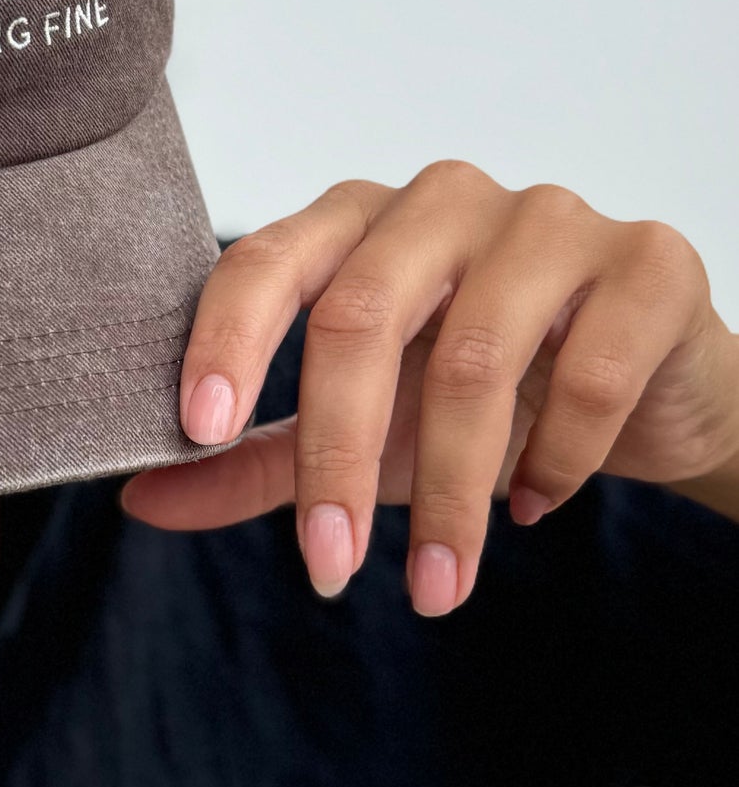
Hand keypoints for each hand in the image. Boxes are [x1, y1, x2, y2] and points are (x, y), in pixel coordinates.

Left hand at [120, 162, 738, 612]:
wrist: (647, 392)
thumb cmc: (477, 397)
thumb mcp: (358, 433)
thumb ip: (253, 459)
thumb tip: (139, 500)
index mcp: (354, 223)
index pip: (266, 262)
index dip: (226, 342)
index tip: (198, 433)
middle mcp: (441, 201)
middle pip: (360, 318)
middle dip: (336, 459)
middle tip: (329, 570)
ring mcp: (548, 219)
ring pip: (472, 360)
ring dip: (449, 494)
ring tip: (437, 585)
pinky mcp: (647, 263)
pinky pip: (589, 374)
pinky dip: (556, 460)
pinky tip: (536, 504)